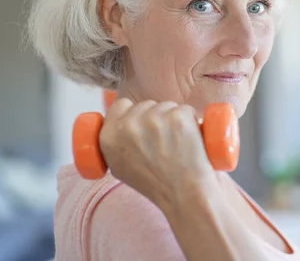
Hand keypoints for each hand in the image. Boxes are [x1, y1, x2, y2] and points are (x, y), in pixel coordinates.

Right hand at [98, 98, 215, 211]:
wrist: (183, 194)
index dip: (134, 113)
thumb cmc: (155, 184)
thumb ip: (114, 143)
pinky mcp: (178, 117)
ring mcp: (154, 119)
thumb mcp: (119, 167)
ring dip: (174, 119)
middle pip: (146, 105)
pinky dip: (190, 121)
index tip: (144, 125)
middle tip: (164, 142)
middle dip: (156, 117)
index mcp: (109, 137)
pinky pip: (185, 110)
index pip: (121, 105)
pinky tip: (189, 139)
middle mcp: (128, 125)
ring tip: (176, 144)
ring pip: (167, 106)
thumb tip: (119, 125)